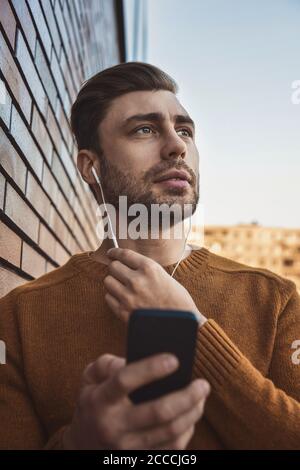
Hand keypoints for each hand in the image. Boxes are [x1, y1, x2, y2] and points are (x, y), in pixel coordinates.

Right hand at [63, 353, 209, 449]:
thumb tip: (137, 358)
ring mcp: (127, 447)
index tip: (175, 359)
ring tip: (202, 397)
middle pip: (158, 411)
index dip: (151, 369)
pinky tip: (191, 416)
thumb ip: (108, 363)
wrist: (82, 445)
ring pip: (170, 432)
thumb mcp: (90, 378)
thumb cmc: (93, 403)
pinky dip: (187, 431)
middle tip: (203, 384)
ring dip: (193, 413)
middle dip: (187, 396)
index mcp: (100, 400)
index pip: (125, 380)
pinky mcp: (139, 459)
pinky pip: (171, 449)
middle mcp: (113, 426)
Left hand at [103, 248, 206, 323]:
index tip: (111, 253)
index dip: (115, 252)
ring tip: (121, 286)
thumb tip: (128, 264)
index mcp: (149, 268)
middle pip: (113, 267)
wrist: (181, 324)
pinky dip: (113, 297)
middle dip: (115, 268)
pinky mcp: (123, 312)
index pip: (124, 254)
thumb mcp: (164, 276)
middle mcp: (137, 280)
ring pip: (108, 281)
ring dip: (113, 282)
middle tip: (119, 272)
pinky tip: (122, 298)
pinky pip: (108, 298)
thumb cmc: (177, 300)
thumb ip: (145, 269)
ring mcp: (129, 296)